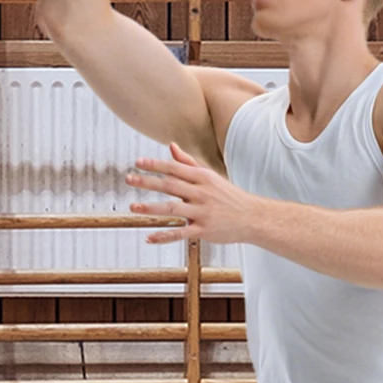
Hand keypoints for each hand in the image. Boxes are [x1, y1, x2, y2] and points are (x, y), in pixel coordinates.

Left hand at [127, 142, 255, 244]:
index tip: (138, 163)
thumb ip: (187, 162)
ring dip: (151, 209)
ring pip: (173, 209)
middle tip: (129, 179)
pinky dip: (164, 236)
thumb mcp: (209, 176)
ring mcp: (202, 212)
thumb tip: (171, 145)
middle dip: (148, 182)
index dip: (156, 165)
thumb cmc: (228, 195)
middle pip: (170, 185)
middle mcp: (201, 193)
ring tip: (133, 207)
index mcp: (202, 178)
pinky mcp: (204, 230)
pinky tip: (149, 238)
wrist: (253, 218)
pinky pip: (181, 233)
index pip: (175, 168)